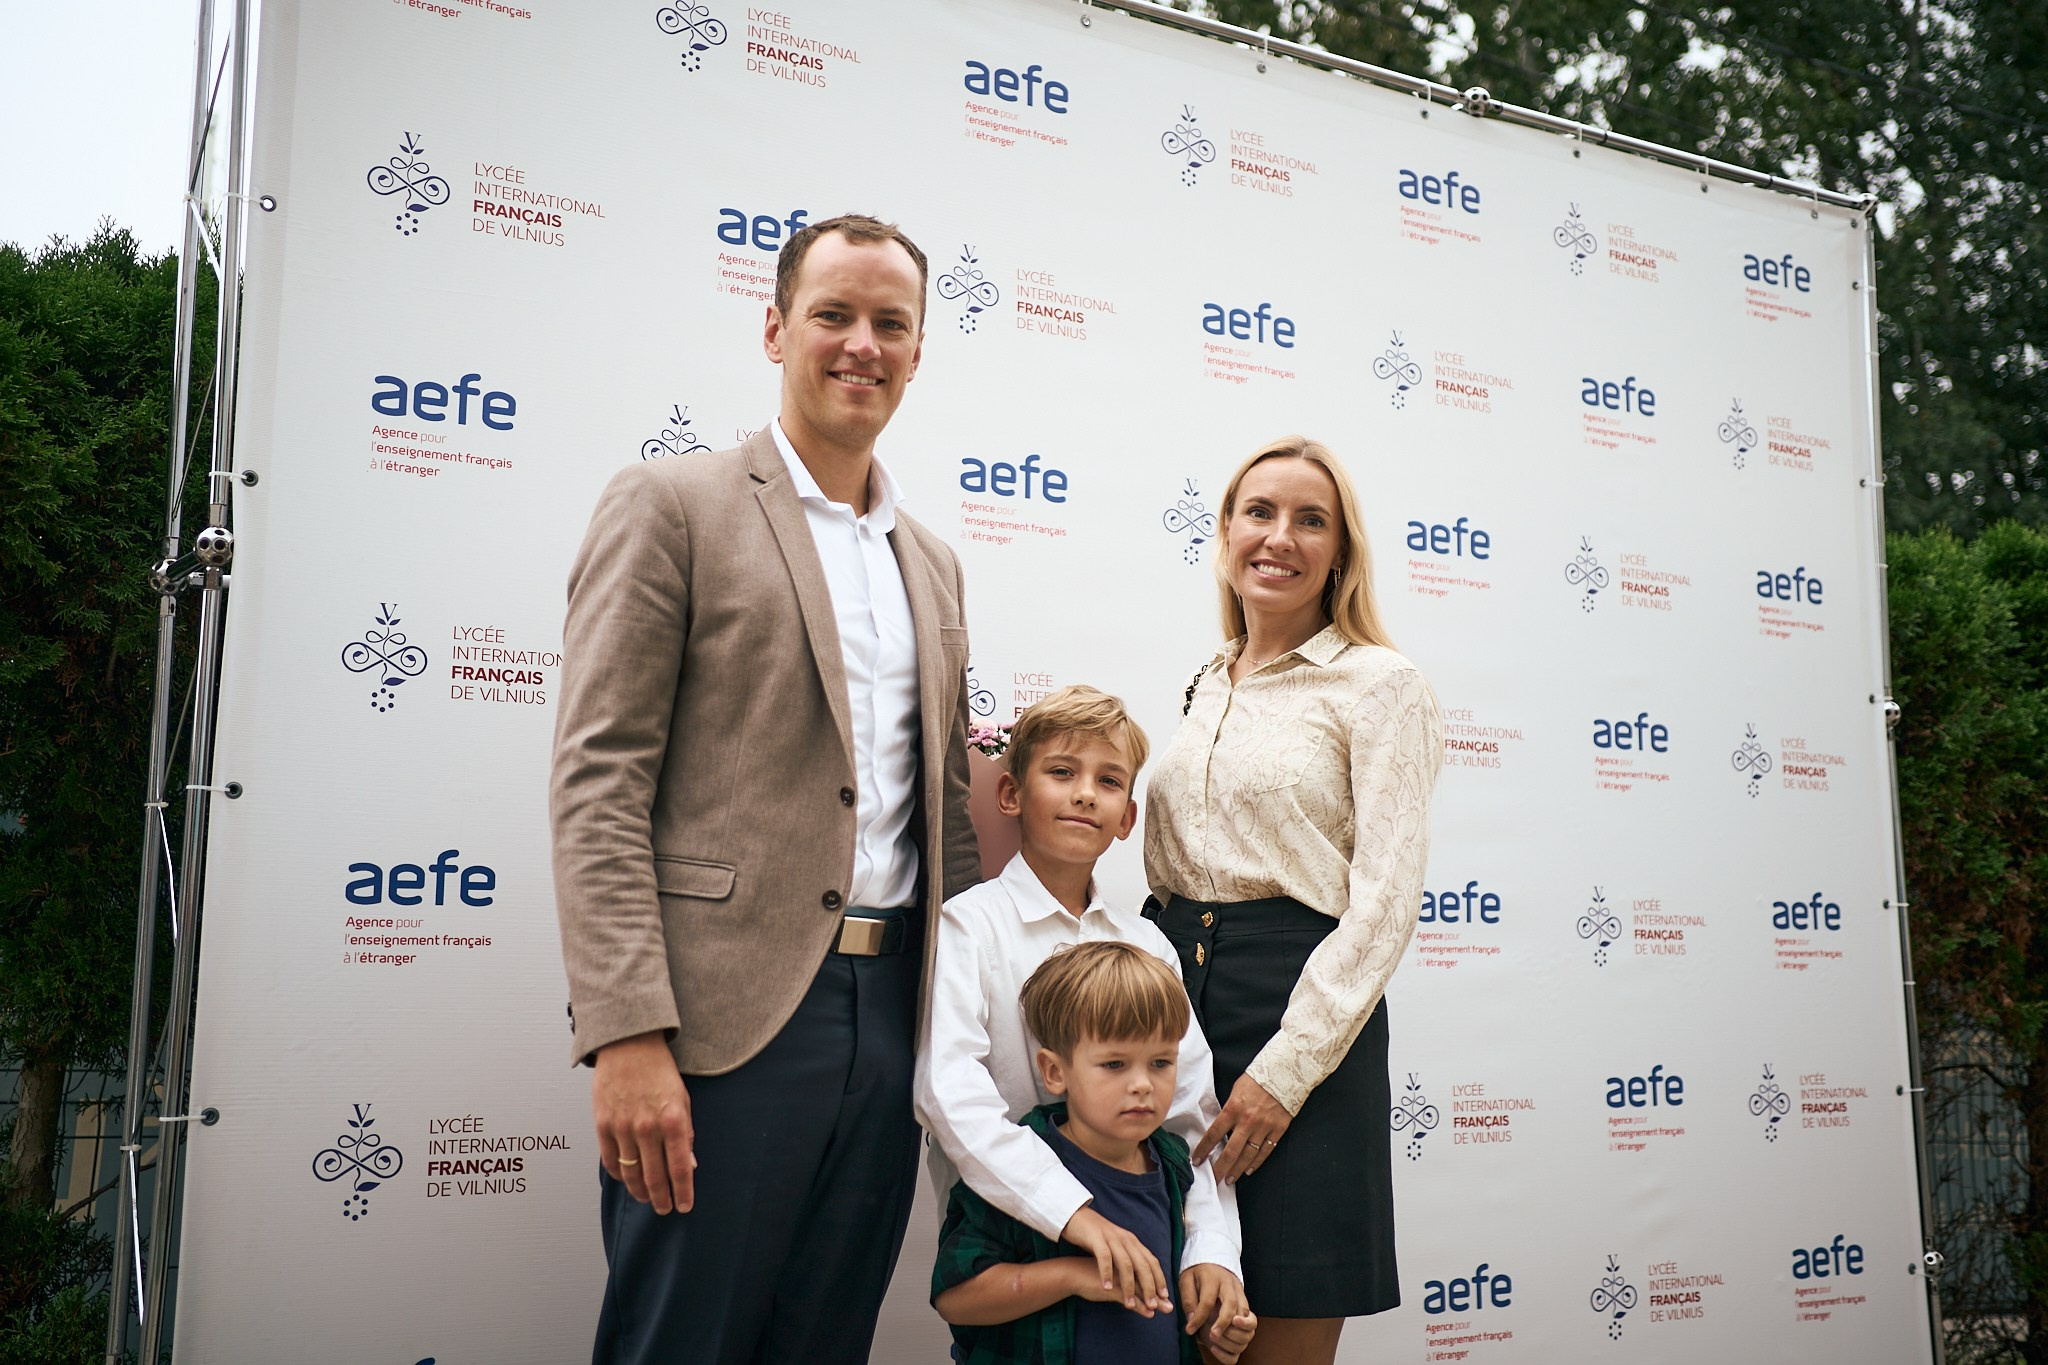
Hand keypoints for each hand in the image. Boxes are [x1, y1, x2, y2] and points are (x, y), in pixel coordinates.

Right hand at [592, 1031, 694, 1213]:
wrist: (628, 1044)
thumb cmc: (659, 1071)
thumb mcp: (683, 1099)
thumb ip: (685, 1133)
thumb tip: (689, 1165)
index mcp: (672, 1119)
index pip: (680, 1168)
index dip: (683, 1192)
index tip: (685, 1206)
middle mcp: (647, 1127)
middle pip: (655, 1176)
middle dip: (662, 1198)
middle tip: (665, 1209)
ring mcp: (622, 1127)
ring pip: (631, 1173)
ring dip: (640, 1192)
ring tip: (647, 1199)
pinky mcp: (602, 1124)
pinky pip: (610, 1161)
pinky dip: (619, 1175)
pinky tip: (627, 1180)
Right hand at [1060, 1205, 1172, 1316]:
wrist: (1075, 1217)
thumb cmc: (1096, 1236)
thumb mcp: (1117, 1246)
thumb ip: (1129, 1258)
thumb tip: (1142, 1277)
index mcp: (1132, 1241)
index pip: (1151, 1261)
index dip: (1159, 1278)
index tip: (1164, 1296)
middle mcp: (1125, 1239)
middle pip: (1142, 1264)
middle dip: (1148, 1286)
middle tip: (1152, 1305)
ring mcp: (1111, 1238)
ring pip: (1125, 1263)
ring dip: (1128, 1285)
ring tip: (1129, 1304)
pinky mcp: (1096, 1238)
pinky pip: (1104, 1257)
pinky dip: (1107, 1273)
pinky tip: (1107, 1287)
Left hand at [1181, 1263, 1254, 1359]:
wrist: (1214, 1257)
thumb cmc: (1198, 1272)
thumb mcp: (1186, 1280)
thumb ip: (1188, 1299)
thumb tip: (1191, 1319)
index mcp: (1212, 1277)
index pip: (1207, 1300)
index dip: (1198, 1318)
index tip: (1189, 1330)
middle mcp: (1228, 1283)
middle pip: (1231, 1303)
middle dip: (1223, 1322)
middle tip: (1213, 1336)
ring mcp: (1239, 1289)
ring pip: (1244, 1310)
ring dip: (1236, 1327)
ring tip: (1223, 1337)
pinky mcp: (1244, 1296)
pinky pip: (1248, 1313)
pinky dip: (1243, 1327)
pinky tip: (1232, 1334)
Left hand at [1191, 1074, 1291, 1183]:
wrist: (1285, 1072)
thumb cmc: (1258, 1078)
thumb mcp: (1236, 1090)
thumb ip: (1229, 1109)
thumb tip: (1222, 1126)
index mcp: (1233, 1108)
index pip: (1214, 1134)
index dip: (1204, 1149)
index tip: (1197, 1161)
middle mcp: (1247, 1121)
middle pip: (1231, 1151)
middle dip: (1220, 1167)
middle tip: (1214, 1179)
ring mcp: (1264, 1127)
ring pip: (1248, 1155)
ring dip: (1237, 1169)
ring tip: (1229, 1179)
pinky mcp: (1278, 1129)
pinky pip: (1265, 1151)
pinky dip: (1256, 1162)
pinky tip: (1248, 1170)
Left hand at [1203, 1306, 1257, 1363]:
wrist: (1202, 1318)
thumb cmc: (1213, 1307)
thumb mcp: (1219, 1301)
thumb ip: (1228, 1304)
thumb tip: (1231, 1313)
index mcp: (1247, 1318)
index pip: (1252, 1323)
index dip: (1244, 1323)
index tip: (1233, 1319)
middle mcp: (1246, 1333)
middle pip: (1246, 1337)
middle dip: (1230, 1333)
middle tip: (1215, 1328)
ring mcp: (1240, 1345)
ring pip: (1238, 1348)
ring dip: (1224, 1342)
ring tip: (1211, 1335)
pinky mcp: (1231, 1355)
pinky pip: (1231, 1360)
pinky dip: (1222, 1355)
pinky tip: (1213, 1347)